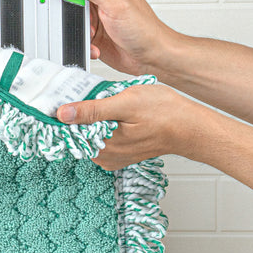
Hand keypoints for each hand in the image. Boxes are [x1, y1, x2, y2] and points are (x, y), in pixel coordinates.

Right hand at [55, 0, 180, 77]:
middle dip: (70, 17)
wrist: (152, 55)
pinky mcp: (94, 35)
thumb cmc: (144, 28)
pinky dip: (84, 45)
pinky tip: (96, 47)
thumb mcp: (116, 2)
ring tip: (92, 37)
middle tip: (82, 24)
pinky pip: (77, 38)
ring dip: (79, 33)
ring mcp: (96, 17)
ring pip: (70, 23)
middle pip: (67, 2)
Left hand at [56, 84, 213, 169]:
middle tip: (102, 97)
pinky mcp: (119, 154)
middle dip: (84, 111)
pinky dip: (105, 123)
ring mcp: (112, 157)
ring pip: (90, 132)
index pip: (68, 129)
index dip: (67, 110)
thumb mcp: (125, 103)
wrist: (189, 127)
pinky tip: (118, 114)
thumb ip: (92, 110)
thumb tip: (63, 114)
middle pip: (78, 130)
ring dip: (95, 116)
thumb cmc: (165, 114)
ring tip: (115, 105)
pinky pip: (102, 136)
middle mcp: (104, 156)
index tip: (70, 96)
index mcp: (102, 146)